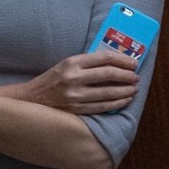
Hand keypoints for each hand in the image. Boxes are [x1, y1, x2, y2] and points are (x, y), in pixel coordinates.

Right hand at [19, 51, 138, 113]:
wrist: (32, 98)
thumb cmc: (54, 79)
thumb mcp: (67, 64)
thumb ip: (88, 63)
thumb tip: (117, 63)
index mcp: (72, 63)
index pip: (104, 58)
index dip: (123, 60)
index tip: (133, 63)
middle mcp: (74, 78)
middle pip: (109, 74)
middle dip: (127, 75)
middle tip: (136, 77)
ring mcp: (75, 96)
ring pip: (108, 93)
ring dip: (125, 91)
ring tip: (134, 89)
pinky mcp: (76, 110)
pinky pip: (102, 107)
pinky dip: (117, 103)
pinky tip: (125, 100)